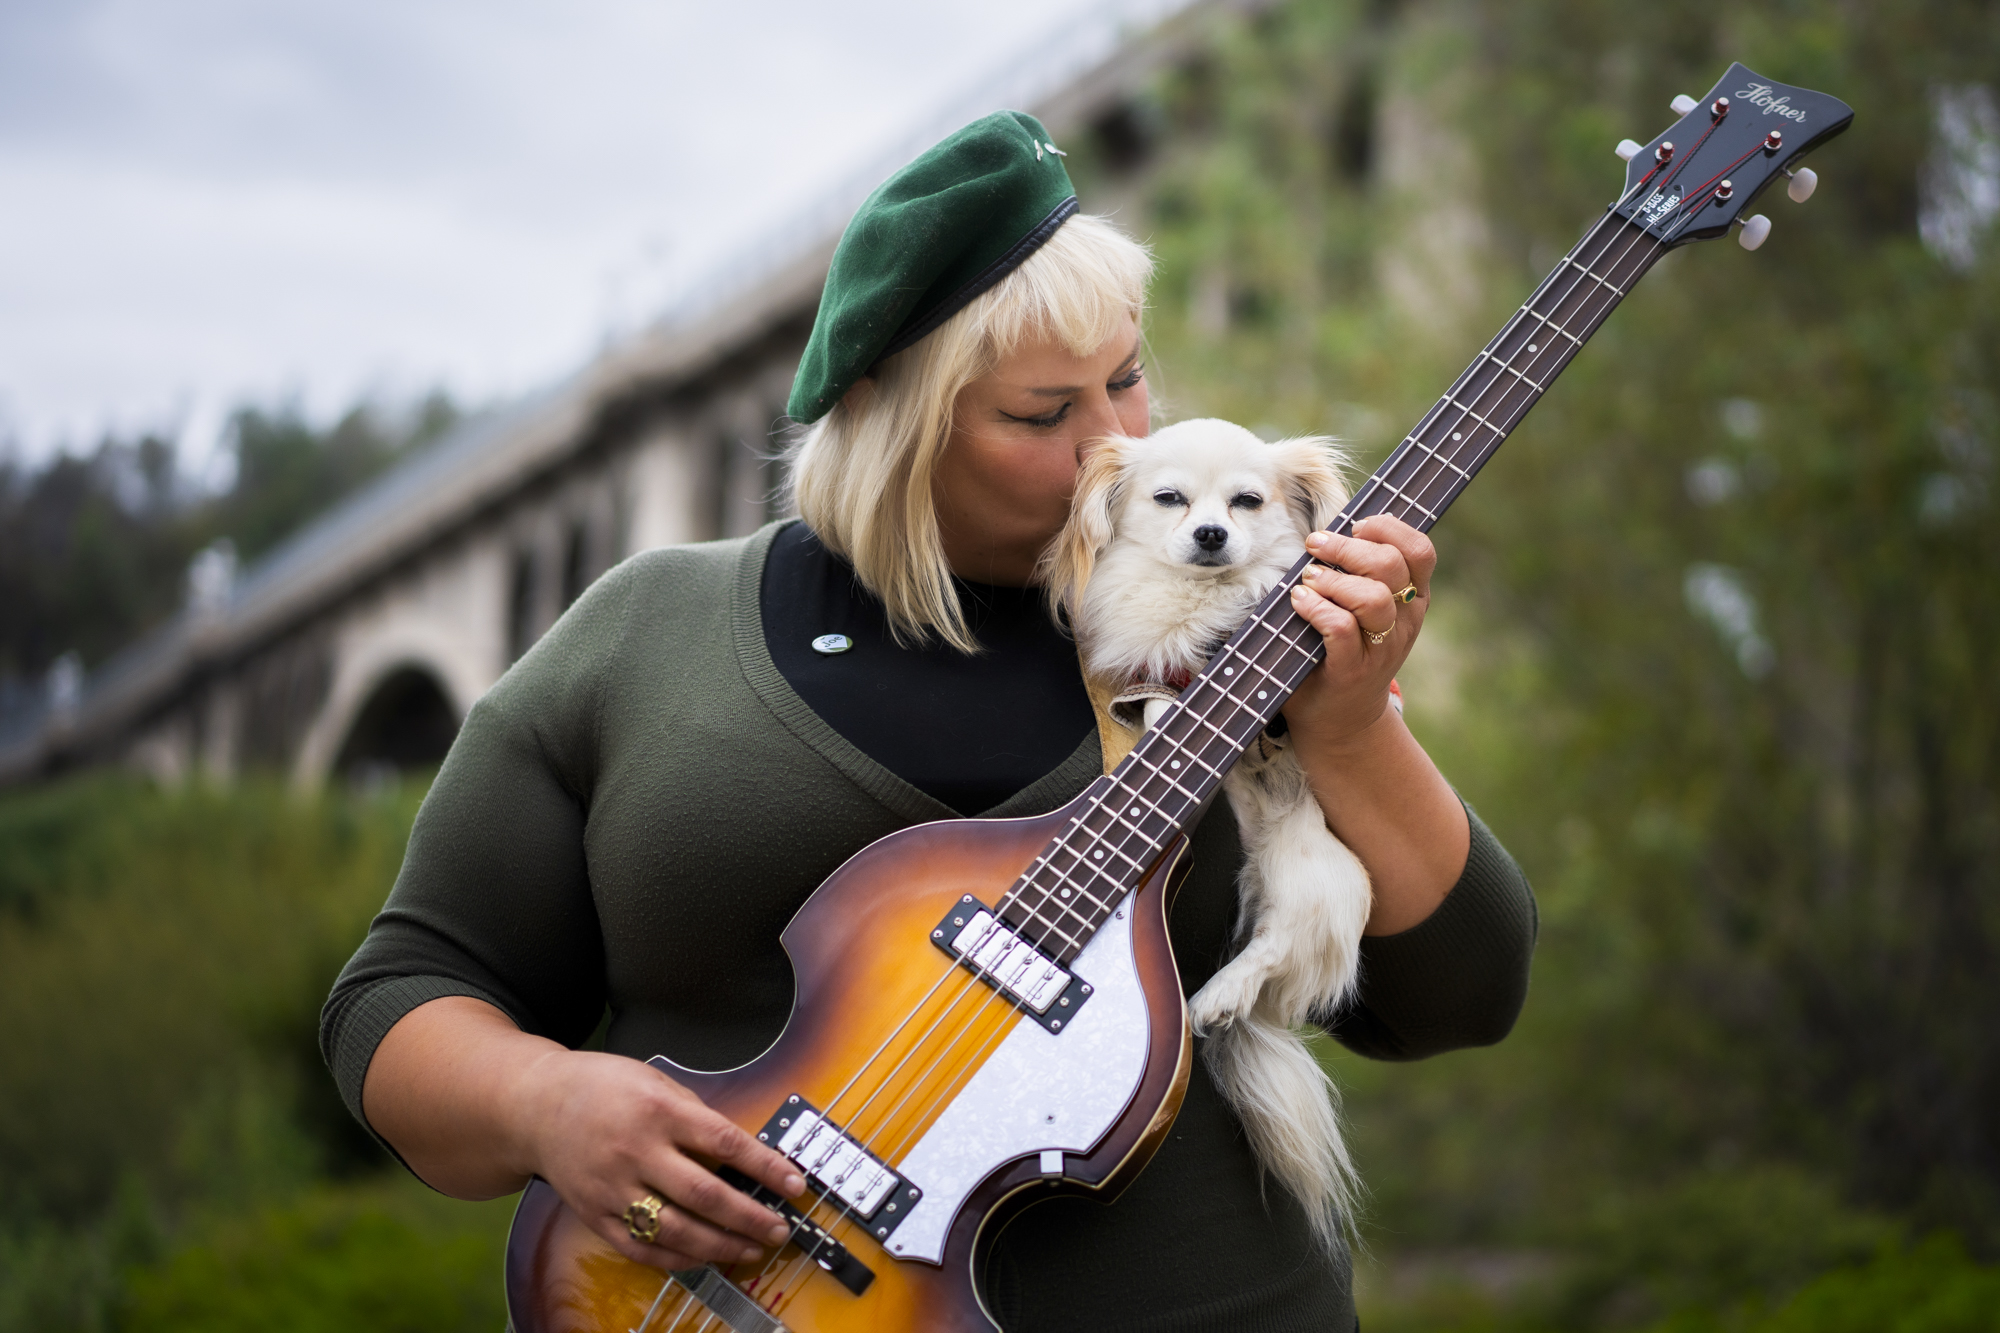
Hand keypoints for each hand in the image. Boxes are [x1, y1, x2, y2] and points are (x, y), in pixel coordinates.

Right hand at [515, 1048, 807, 1271]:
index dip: (764, 1167)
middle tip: (779, 1228)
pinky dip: (679, 1259)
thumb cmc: (601, 1087)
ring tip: (752, 1248)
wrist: (536, 1106)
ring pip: (675, 1230)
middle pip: (704, 1194)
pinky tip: (706, 1258)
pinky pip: (642, 1247)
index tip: (793, 1184)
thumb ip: (696, 1114)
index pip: (724, 1143)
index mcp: (657, 1111)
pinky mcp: (596, 1215)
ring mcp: (613, 1188)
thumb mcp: (655, 1081)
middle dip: (749, 1216)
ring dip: (721, 1245)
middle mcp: (636, 1152)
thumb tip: (740, 1151)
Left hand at [1282, 515, 1435, 752]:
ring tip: (1308, 578)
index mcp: (1413, 599)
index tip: (1356, 524)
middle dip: (1349, 548)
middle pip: (1391, 567)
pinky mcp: (1353, 670)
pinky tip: (1299, 601)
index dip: (1390, 528)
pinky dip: (1317, 608)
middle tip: (1317, 544)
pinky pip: (1342, 629)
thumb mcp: (1363, 610)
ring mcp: (1382, 648)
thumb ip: (1359, 574)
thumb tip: (1331, 528)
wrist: (1342, 720)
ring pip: (1372, 598)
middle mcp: (1405, 622)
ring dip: (1333, 579)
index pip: (1420, 552)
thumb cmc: (1344, 651)